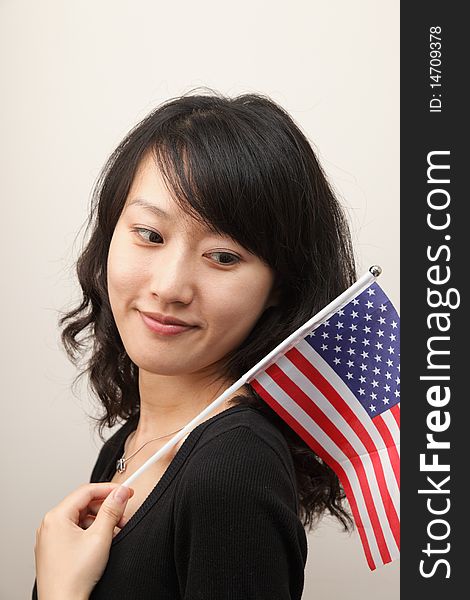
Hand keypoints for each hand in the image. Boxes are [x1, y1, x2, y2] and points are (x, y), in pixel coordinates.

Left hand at [34, 482, 133, 599]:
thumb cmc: (73, 578)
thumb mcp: (100, 537)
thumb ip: (112, 511)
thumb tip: (120, 493)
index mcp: (56, 517)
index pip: (86, 491)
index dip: (109, 489)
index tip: (125, 491)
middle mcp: (50, 525)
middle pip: (84, 504)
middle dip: (106, 509)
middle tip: (122, 515)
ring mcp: (50, 538)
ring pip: (81, 518)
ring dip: (100, 521)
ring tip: (114, 532)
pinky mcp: (54, 550)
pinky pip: (75, 531)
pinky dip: (91, 532)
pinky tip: (103, 541)